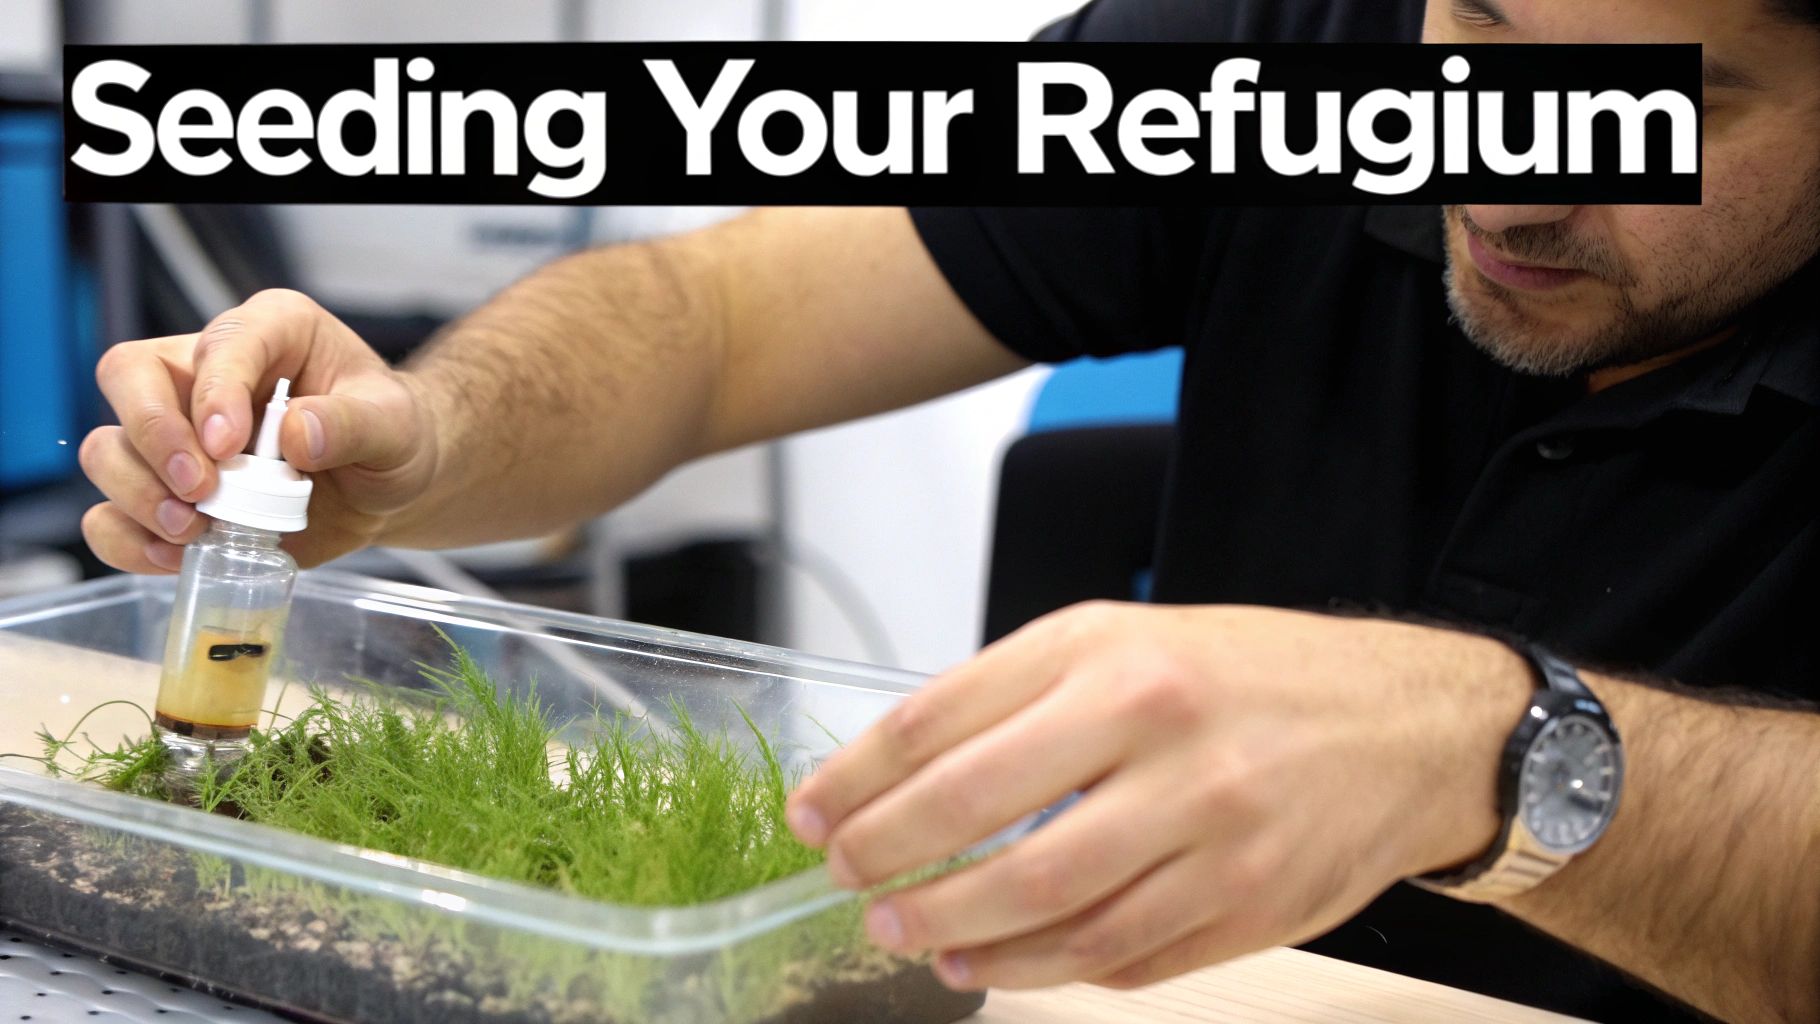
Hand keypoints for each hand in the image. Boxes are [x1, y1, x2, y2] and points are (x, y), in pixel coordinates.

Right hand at [81, 289, 436, 571]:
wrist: (389, 486)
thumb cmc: (391, 436)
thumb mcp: (394, 425)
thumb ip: (353, 423)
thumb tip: (297, 435)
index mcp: (270, 331)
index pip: (219, 343)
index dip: (213, 392)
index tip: (228, 445)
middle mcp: (209, 372)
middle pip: (130, 378)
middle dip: (154, 438)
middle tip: (201, 490)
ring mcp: (180, 432)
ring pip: (109, 446)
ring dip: (138, 493)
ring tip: (195, 528)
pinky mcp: (171, 490)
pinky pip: (111, 513)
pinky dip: (130, 538)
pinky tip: (176, 554)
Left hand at [784, 602, 1531, 990]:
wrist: (1411, 727)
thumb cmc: (1257, 677)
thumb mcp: (1130, 639)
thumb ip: (1022, 693)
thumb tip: (906, 768)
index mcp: (1116, 657)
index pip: (944, 722)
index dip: (859, 779)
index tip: (815, 814)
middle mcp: (1161, 737)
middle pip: (980, 821)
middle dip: (890, 861)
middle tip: (849, 882)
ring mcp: (1210, 831)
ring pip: (1045, 906)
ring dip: (954, 928)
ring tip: (906, 930)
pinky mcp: (1245, 907)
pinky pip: (1117, 956)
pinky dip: (1040, 967)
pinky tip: (994, 960)